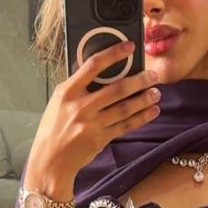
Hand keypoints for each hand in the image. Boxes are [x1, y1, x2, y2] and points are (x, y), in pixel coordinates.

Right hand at [23, 42, 160, 197]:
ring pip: (124, 108)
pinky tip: (151, 112)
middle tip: (153, 75)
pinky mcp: (100, 139)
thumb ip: (78, 87)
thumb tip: (102, 74)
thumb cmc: (54, 129)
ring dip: (143, 100)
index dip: (114, 54)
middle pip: (116, 89)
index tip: (129, 47)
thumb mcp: (59, 101)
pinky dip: (140, 118)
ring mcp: (92, 124)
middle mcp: (81, 106)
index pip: (93, 65)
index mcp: (68, 92)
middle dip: (139, 80)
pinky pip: (125, 126)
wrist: (50, 160)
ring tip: (156, 93)